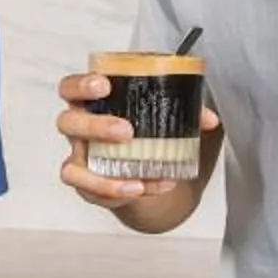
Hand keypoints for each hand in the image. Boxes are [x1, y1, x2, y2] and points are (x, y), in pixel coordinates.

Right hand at [55, 73, 218, 208]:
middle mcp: (78, 130)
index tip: (104, 84)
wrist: (139, 164)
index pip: (70, 88)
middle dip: (95, 126)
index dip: (80, 85)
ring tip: (135, 179)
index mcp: (90, 103)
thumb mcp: (162, 114)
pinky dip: (117, 193)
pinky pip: (93, 192)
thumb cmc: (142, 128)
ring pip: (71, 168)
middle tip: (127, 130)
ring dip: (100, 176)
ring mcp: (81, 160)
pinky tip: (142, 189)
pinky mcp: (88, 186)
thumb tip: (210, 120)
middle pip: (68, 123)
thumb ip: (185, 112)